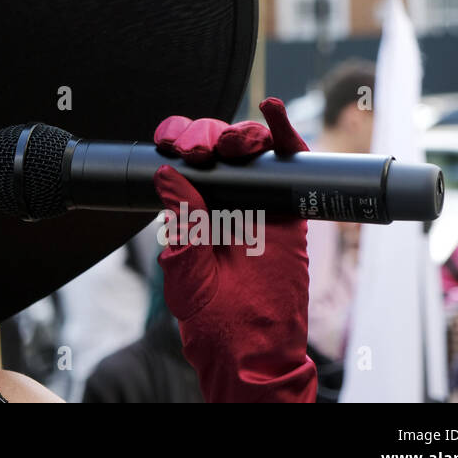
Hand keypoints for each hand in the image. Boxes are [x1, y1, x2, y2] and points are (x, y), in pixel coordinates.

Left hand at [152, 96, 316, 402]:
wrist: (253, 346)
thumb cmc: (211, 314)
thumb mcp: (185, 268)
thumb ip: (181, 221)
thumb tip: (168, 174)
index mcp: (188, 207)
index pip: (180, 160)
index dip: (177, 140)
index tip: (171, 144)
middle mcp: (221, 198)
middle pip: (214, 146)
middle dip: (207, 136)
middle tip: (202, 151)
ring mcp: (256, 198)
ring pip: (248, 147)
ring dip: (241, 132)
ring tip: (237, 143)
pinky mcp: (289, 206)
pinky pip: (289, 162)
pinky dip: (283, 131)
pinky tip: (275, 112)